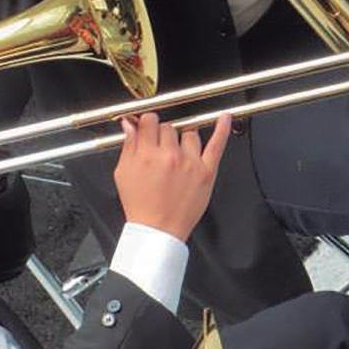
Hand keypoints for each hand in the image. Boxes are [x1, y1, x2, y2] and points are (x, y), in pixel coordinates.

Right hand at [113, 113, 231, 241]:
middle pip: (169, 127)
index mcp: (147, 154)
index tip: (148, 128)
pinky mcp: (206, 171)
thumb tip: (130, 125)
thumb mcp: (123, 174)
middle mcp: (170, 155)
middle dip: (163, 135)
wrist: (158, 230)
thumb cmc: (141, 206)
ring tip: (178, 155)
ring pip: (189, 133)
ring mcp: (190, 162)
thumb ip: (128, 146)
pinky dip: (222, 129)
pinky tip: (224, 118)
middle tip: (160, 150)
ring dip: (182, 140)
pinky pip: (217, 145)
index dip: (148, 124)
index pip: (150, 121)